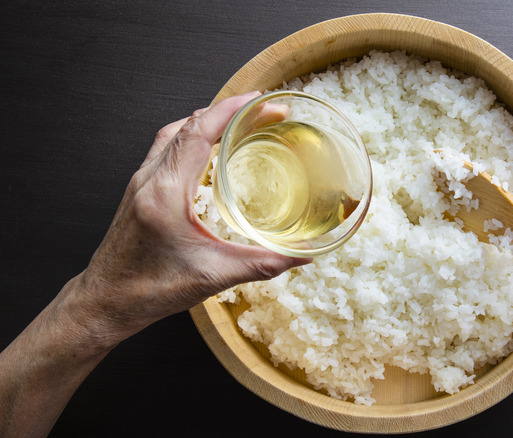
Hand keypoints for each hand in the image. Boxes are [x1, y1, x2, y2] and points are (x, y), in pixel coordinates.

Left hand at [75, 91, 309, 343]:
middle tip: (261, 113)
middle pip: (189, 125)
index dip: (230, 109)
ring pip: (175, 133)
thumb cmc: (149, 289)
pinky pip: (167, 148)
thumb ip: (262, 264)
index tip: (258, 100)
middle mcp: (149, 179)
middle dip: (228, 112)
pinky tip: (210, 152)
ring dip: (208, 122)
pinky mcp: (139, 190)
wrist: (106, 302)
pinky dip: (192, 138)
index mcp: (165, 192)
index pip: (198, 132)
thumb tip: (302, 257)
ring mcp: (140, 182)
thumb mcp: (213, 276)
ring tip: (239, 124)